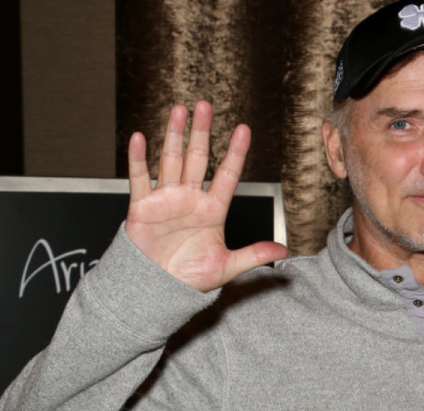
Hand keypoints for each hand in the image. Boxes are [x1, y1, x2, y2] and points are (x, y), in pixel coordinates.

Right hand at [124, 100, 287, 291]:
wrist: (158, 292)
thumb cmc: (190, 279)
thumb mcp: (227, 266)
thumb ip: (254, 255)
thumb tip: (284, 252)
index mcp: (213, 210)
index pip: (227, 174)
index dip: (236, 152)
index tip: (244, 130)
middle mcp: (190, 199)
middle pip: (197, 158)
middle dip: (202, 132)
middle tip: (205, 105)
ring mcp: (166, 200)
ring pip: (171, 160)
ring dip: (174, 135)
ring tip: (179, 111)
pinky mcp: (142, 207)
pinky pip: (140, 179)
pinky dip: (139, 159)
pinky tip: (140, 138)